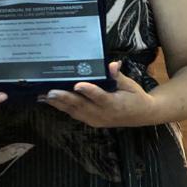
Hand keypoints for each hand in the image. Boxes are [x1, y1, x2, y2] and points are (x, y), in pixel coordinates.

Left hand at [40, 61, 159, 127]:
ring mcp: (95, 119)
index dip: (89, 91)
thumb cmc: (135, 96)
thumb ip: (118, 76)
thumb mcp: (131, 84)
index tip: (77, 85)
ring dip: (58, 103)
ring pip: (74, 111)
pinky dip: (61, 107)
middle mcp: (103, 114)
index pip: (100, 97)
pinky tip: (49, 100)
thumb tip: (112, 65)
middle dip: (64, 98)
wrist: (142, 115)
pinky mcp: (91, 121)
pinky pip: (74, 114)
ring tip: (43, 96)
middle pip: (81, 106)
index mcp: (115, 104)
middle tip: (50, 92)